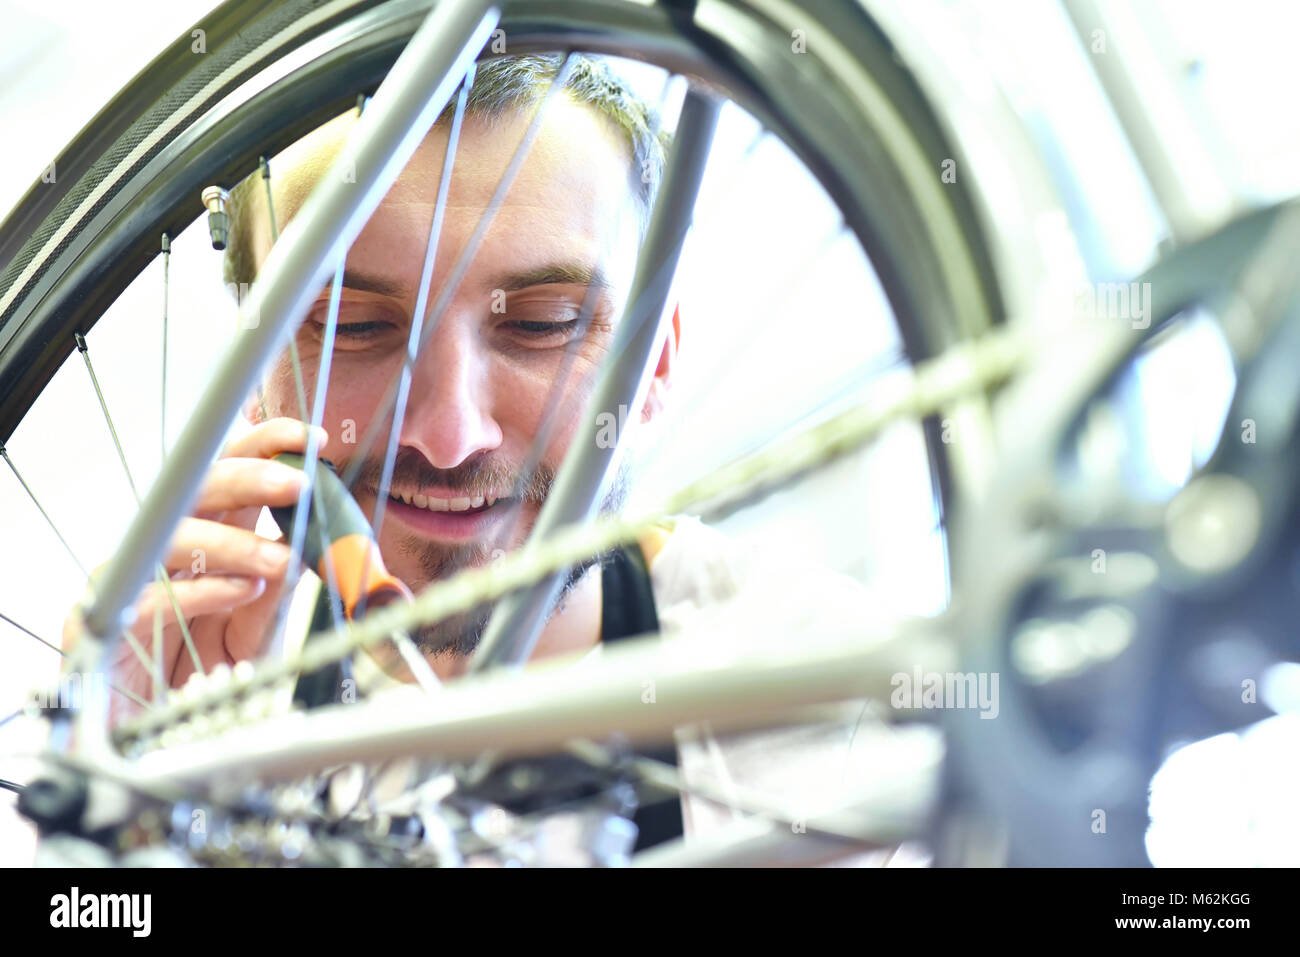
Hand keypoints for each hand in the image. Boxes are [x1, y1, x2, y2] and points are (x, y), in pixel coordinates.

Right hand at [62, 418, 325, 723]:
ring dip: (233, 542)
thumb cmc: (199, 673)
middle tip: (296, 483)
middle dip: (251, 476)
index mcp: (204, 536)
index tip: (310, 439)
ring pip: (173, 535)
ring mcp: (129, 580)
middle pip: (198, 488)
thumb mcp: (255, 631)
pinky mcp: (103, 624)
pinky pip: (152, 596)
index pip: (229, 471)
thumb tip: (310, 550)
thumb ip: (277, 594)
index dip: (264, 445)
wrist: (148, 736)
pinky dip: (203, 591)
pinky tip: (240, 592)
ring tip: (278, 560)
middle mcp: (164, 547)